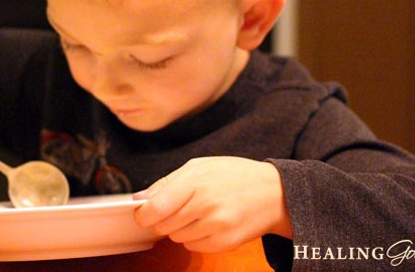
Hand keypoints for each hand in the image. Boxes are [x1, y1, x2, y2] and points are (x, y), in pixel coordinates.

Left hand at [133, 157, 291, 252]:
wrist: (274, 193)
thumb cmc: (234, 175)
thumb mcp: (200, 166)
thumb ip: (167, 182)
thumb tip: (139, 199)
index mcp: (196, 181)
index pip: (155, 208)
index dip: (143, 214)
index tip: (143, 213)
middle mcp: (205, 205)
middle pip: (163, 225)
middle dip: (162, 219)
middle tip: (177, 208)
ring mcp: (216, 226)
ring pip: (176, 237)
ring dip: (180, 228)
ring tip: (199, 212)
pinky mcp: (225, 243)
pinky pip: (193, 246)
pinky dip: (195, 238)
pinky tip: (209, 223)